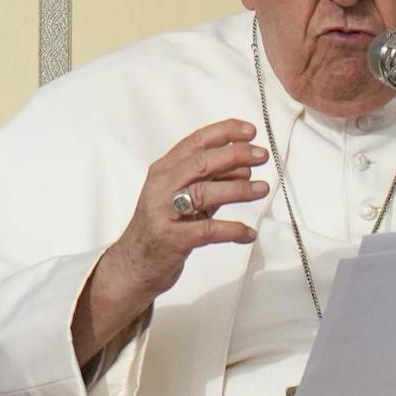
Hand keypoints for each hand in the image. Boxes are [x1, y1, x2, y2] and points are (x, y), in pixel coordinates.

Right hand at [72, 119, 268, 360]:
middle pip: (201, 163)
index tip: (250, 131)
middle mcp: (161, 187)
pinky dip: (233, 230)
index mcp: (164, 170)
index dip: (224, 133)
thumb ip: (211, 180)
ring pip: (204, 193)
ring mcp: (164, 213)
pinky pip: (208, 231)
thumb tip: (246, 167)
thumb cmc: (164, 225)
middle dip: (235, 155)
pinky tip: (249, 233)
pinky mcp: (172, 240)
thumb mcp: (185, 196)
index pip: (195, 142)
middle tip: (261, 155)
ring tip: (262, 188)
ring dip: (238, 189)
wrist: (134, 265)